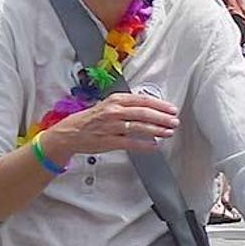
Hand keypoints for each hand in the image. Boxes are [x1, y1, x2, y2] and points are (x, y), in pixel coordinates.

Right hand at [39, 92, 178, 161]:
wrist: (70, 132)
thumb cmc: (92, 119)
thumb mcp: (109, 105)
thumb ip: (128, 105)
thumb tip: (151, 108)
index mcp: (115, 100)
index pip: (142, 100)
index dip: (160, 105)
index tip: (171, 109)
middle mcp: (113, 111)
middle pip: (143, 113)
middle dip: (162, 118)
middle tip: (174, 121)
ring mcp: (111, 127)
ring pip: (138, 127)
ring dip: (156, 130)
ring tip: (168, 132)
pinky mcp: (108, 141)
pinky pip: (130, 143)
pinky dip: (144, 144)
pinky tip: (154, 145)